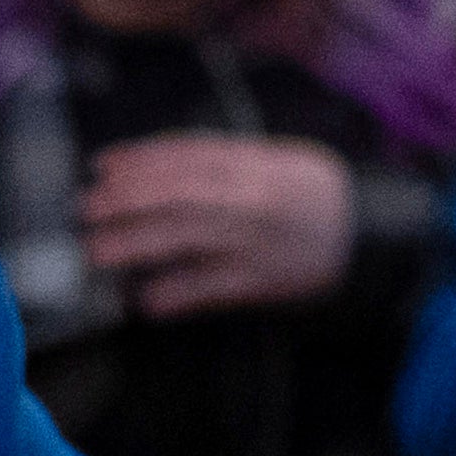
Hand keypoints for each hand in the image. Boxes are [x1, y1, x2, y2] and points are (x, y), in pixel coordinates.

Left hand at [80, 131, 362, 314]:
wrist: (369, 232)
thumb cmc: (314, 193)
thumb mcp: (278, 160)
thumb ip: (227, 161)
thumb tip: (160, 164)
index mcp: (257, 162)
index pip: (189, 155)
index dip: (142, 158)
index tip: (102, 165)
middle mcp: (254, 197)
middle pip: (180, 194)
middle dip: (128, 199)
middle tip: (87, 207)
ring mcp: (257, 239)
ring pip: (188, 237)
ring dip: (136, 244)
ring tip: (97, 252)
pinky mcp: (263, 279)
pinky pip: (212, 288)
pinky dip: (177, 293)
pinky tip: (145, 301)